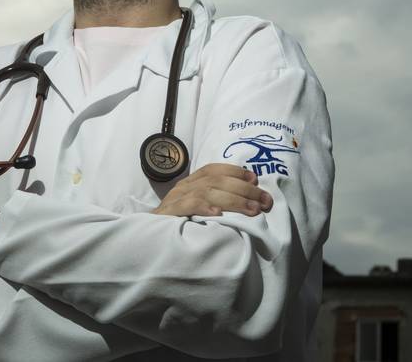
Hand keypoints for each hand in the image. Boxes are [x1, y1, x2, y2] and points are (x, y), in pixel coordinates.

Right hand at [152, 163, 272, 217]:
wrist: (147, 241)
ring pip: (208, 192)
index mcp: (191, 183)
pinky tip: (218, 214)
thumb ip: (218, 202)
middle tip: (264, 202)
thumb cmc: (179, 226)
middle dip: (244, 190)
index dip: (236, 172)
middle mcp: (184, 187)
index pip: (215, 170)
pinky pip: (187, 206)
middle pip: (217, 181)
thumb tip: (250, 202)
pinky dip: (204, 207)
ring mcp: (175, 200)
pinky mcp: (167, 215)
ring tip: (252, 210)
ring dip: (233, 200)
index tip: (255, 181)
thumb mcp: (200, 210)